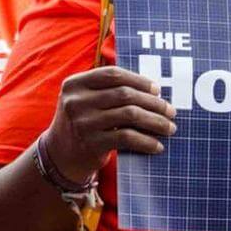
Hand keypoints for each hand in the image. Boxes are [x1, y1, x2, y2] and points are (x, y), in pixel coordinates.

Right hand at [42, 66, 176, 182]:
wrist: (60, 155)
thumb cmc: (84, 122)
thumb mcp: (86, 100)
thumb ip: (109, 90)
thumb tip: (154, 90)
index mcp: (75, 84)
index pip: (113, 74)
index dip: (139, 80)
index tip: (157, 90)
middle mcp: (76, 101)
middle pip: (125, 94)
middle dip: (153, 102)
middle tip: (171, 111)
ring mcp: (83, 122)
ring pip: (129, 115)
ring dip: (155, 121)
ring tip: (170, 128)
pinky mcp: (91, 143)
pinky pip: (127, 138)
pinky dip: (146, 141)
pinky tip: (157, 145)